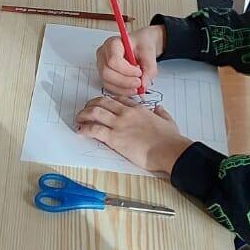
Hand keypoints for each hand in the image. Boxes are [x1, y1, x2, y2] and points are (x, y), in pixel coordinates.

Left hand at [74, 96, 190, 176]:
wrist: (168, 149)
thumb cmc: (170, 139)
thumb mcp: (168, 121)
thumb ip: (162, 113)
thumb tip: (159, 108)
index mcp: (139, 109)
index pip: (120, 99)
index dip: (109, 100)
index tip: (103, 102)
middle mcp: (127, 113)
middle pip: (104, 102)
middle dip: (92, 103)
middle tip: (86, 108)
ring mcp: (119, 124)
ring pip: (95, 112)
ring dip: (84, 114)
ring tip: (79, 118)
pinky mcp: (114, 138)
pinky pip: (94, 129)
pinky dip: (84, 129)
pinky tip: (80, 130)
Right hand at [97, 24, 163, 95]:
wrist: (140, 45)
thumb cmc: (141, 44)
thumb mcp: (150, 52)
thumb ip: (149, 68)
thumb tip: (144, 84)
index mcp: (113, 43)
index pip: (113, 61)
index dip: (126, 71)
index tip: (139, 73)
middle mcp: (103, 54)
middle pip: (107, 73)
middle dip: (125, 82)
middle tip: (139, 83)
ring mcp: (101, 65)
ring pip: (107, 82)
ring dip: (124, 89)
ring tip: (137, 86)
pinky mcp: (104, 75)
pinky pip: (109, 87)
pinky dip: (122, 91)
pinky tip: (132, 89)